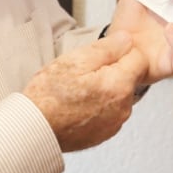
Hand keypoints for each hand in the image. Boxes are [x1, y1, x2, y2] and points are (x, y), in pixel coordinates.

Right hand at [23, 32, 146, 151]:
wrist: (33, 129)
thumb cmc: (49, 96)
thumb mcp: (76, 60)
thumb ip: (107, 47)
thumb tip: (126, 39)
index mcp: (119, 85)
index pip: (138, 57)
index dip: (119, 51)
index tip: (101, 55)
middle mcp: (123, 107)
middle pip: (130, 77)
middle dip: (113, 70)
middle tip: (84, 72)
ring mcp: (115, 123)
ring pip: (120, 94)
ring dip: (106, 88)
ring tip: (79, 89)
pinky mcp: (106, 133)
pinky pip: (110, 111)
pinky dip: (100, 105)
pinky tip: (79, 103)